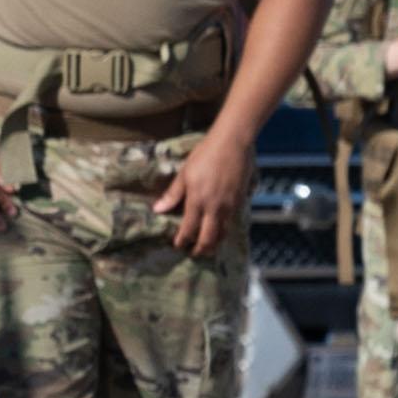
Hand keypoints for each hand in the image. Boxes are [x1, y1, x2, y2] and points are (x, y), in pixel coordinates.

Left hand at [156, 125, 256, 259]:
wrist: (233, 143)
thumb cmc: (205, 155)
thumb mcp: (185, 173)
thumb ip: (173, 194)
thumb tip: (158, 209)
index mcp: (198, 200)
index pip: (189, 229)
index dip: (183, 241)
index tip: (178, 246)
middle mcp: (215, 207)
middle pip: (208, 238)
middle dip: (201, 249)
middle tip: (195, 254)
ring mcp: (230, 205)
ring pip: (223, 233)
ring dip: (215, 244)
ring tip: (208, 249)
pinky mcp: (240, 201)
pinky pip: (231, 222)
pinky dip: (224, 231)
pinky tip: (220, 232)